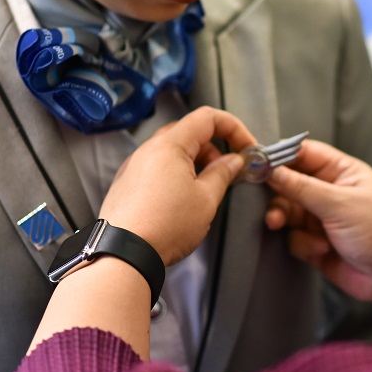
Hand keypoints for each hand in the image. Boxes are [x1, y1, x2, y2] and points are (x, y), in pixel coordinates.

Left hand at [99, 106, 255, 265]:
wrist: (123, 254)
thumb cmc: (165, 226)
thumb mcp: (206, 199)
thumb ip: (223, 173)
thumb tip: (233, 161)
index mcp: (170, 145)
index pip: (207, 118)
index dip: (234, 128)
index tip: (247, 147)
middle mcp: (148, 149)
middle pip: (189, 132)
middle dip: (215, 147)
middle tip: (229, 170)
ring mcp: (134, 166)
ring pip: (172, 151)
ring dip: (196, 161)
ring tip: (207, 188)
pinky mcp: (127, 183)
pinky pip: (157, 167)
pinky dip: (176, 173)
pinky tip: (183, 198)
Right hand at [265, 140, 371, 302]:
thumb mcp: (339, 203)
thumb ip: (301, 186)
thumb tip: (270, 169)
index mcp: (343, 172)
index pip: (304, 154)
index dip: (280, 157)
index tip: (256, 163)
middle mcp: (331, 192)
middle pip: (290, 183)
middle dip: (277, 193)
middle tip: (263, 200)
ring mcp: (323, 218)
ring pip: (288, 210)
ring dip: (282, 217)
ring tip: (277, 223)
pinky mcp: (316, 242)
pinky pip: (294, 236)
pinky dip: (301, 242)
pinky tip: (320, 249)